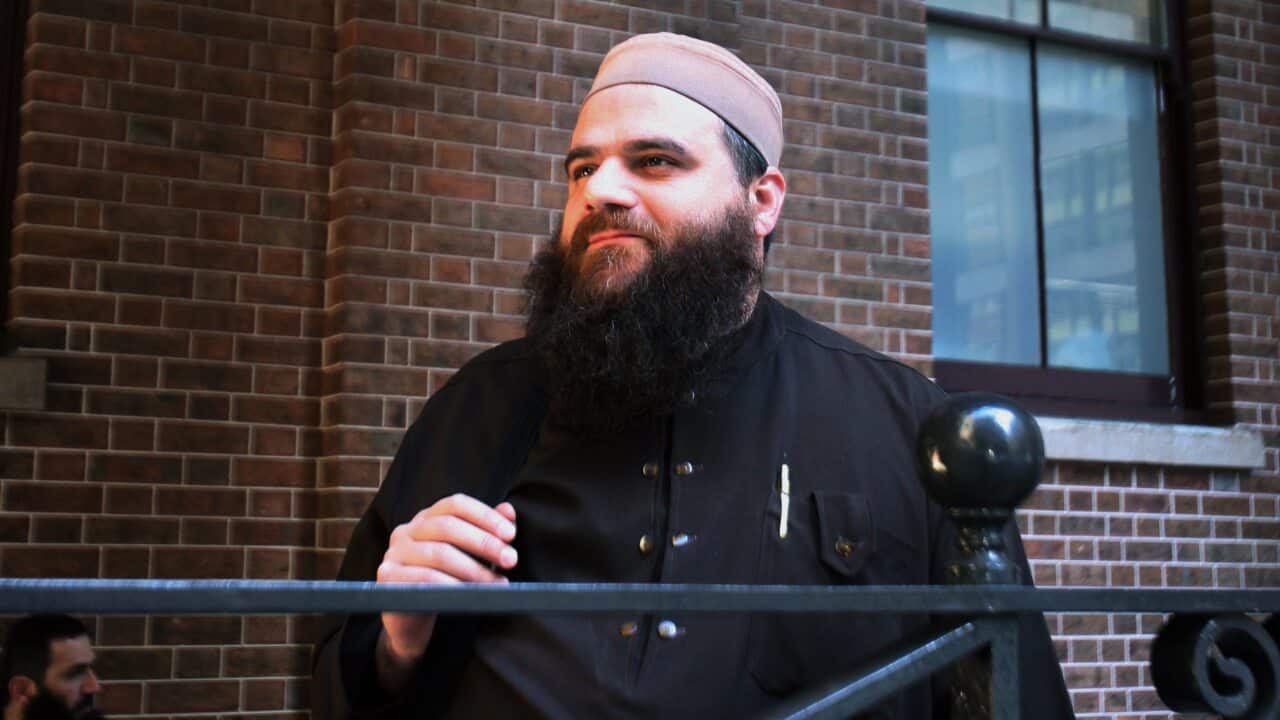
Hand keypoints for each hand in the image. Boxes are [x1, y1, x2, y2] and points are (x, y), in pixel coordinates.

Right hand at [376, 494, 517, 669]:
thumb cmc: (445, 582)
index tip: (511, 534)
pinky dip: (453, 585)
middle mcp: (407, 530)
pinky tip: (471, 595)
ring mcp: (394, 552)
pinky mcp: (387, 576)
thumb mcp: (469, 556)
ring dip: (475, 569)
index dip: (485, 515)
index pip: (455, 504)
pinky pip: (424, 578)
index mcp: (427, 518)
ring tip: (498, 584)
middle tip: (510, 560)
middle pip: (448, 526)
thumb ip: (487, 532)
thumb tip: (509, 511)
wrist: (411, 620)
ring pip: (439, 553)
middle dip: (484, 542)